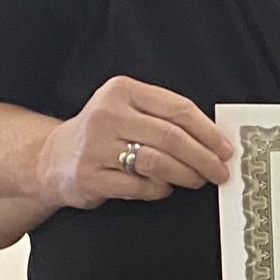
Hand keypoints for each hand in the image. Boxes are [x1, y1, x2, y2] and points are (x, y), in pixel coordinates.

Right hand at [35, 76, 232, 211]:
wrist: (52, 159)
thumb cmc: (103, 135)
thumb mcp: (128, 111)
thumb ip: (164, 118)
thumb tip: (215, 140)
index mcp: (123, 90)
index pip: (178, 109)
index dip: (208, 132)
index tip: (226, 148)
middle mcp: (107, 114)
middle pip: (172, 137)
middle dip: (203, 157)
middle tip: (220, 171)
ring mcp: (96, 146)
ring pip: (158, 162)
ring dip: (186, 174)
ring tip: (197, 180)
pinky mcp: (91, 176)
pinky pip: (140, 186)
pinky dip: (159, 189)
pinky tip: (164, 187)